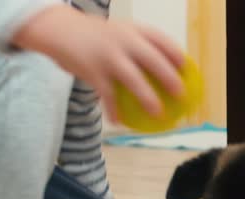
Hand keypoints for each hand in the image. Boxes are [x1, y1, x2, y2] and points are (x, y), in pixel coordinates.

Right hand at [13, 5, 184, 121]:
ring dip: (148, 99)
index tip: (186, 69)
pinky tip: (119, 121)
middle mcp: (124, 40)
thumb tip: (163, 71)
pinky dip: (114, 109)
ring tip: (159, 114)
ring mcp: (109, 56)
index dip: (177, 55)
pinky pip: (108, 95)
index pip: (162, 40)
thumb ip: (138, 46)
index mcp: (134, 30)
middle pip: (154, 60)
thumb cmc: (95, 36)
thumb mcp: (120, 32)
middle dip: (170, 78)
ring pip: (134, 80)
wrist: (59, 29)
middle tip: (181, 95)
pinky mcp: (93, 71)